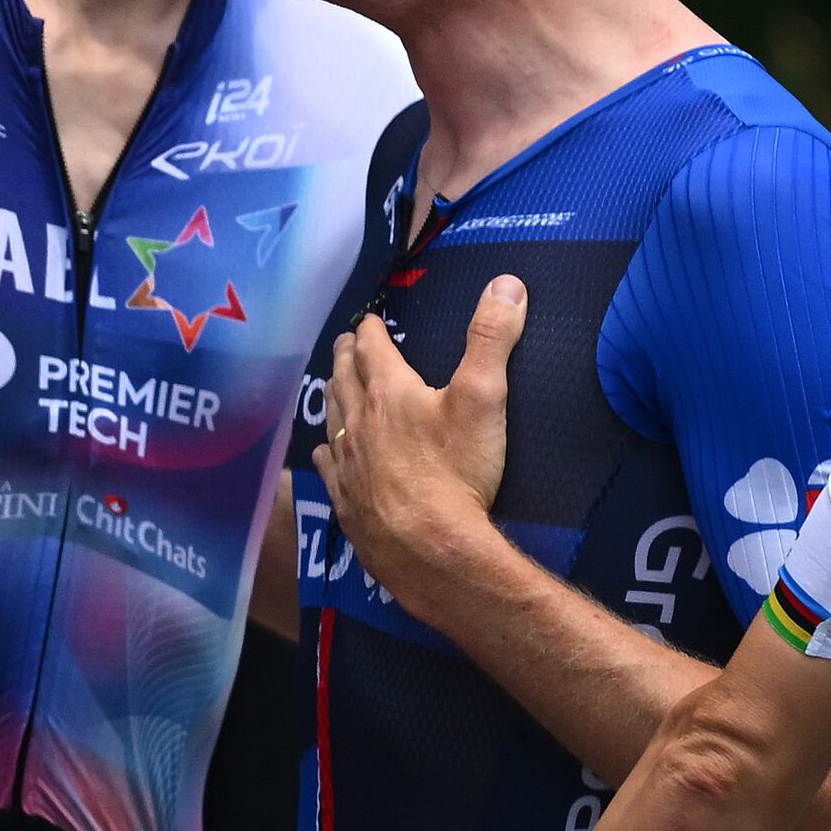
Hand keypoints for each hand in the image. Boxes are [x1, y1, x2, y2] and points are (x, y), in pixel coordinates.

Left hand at [317, 275, 523, 602]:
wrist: (430, 546)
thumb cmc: (458, 472)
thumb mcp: (483, 396)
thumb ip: (492, 338)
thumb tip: (507, 283)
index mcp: (389, 394)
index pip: (374, 350)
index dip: (371, 332)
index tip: (368, 320)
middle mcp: (359, 423)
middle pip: (345, 380)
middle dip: (346, 357)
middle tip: (344, 343)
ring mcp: (348, 464)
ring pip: (332, 419)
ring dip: (332, 396)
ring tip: (332, 384)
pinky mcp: (347, 501)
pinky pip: (329, 467)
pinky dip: (326, 450)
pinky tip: (324, 452)